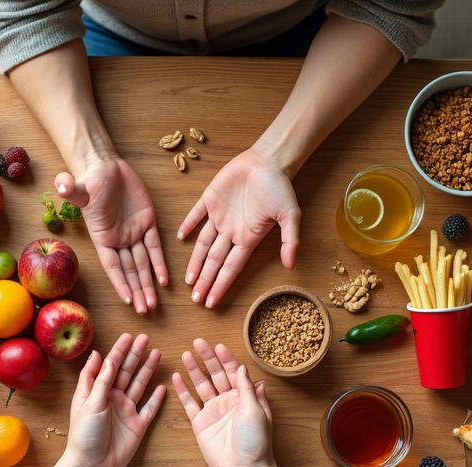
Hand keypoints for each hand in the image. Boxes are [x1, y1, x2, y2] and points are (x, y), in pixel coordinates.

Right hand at [57, 157, 167, 314]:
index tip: (128, 300)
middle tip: (145, 310)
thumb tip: (61, 184)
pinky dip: (160, 263)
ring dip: (148, 283)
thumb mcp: (80, 188)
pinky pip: (155, 246)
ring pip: (143, 263)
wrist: (105, 168)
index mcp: (103, 237)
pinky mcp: (147, 222)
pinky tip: (164, 280)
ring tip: (153, 304)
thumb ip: (71, 190)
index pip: (113, 265)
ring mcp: (133, 233)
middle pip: (130, 270)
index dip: (121, 283)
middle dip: (137, 290)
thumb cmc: (90, 180)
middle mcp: (118, 240)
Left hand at [61, 333, 166, 466]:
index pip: (110, 366)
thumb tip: (99, 355)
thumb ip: (99, 380)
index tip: (127, 337)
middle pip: (127, 372)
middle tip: (145, 338)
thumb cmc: (84, 435)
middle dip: (135, 355)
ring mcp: (126, 411)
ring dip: (147, 370)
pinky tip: (163, 387)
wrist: (91, 465)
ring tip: (157, 354)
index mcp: (97, 392)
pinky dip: (156, 399)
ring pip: (140, 386)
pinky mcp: (137, 426)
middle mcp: (113, 399)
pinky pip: (150, 409)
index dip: (118, 351)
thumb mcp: (89, 403)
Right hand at [171, 339, 275, 466]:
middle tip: (198, 342)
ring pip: (201, 385)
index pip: (234, 372)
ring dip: (194, 370)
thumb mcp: (255, 410)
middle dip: (207, 358)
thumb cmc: (256, 441)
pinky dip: (183, 391)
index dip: (226, 358)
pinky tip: (177, 377)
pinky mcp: (200, 423)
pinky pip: (189, 404)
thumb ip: (246, 388)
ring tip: (186, 354)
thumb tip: (243, 367)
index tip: (218, 346)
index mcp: (245, 397)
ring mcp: (213, 411)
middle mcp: (228, 401)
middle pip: (216, 374)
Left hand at [178, 148, 301, 307]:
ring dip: (195, 261)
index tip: (211, 302)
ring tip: (188, 280)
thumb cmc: (281, 187)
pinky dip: (188, 224)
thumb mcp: (291, 216)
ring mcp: (220, 215)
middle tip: (195, 299)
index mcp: (248, 237)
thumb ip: (290, 241)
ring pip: (203, 244)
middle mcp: (232, 230)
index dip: (220, 285)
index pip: (231, 267)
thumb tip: (291, 266)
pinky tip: (180, 237)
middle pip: (215, 261)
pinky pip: (196, 214)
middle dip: (205, 280)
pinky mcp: (211, 197)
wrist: (270, 160)